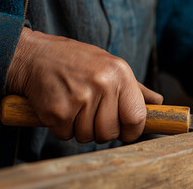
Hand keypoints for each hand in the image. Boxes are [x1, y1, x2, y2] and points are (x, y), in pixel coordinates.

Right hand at [6, 27, 162, 142]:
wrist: (33, 56)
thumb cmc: (74, 61)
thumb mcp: (108, 65)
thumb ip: (134, 88)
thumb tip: (159, 102)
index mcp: (119, 73)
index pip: (137, 117)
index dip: (132, 131)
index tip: (125, 131)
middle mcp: (102, 84)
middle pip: (110, 132)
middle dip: (101, 131)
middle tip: (90, 115)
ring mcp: (79, 98)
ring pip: (88, 136)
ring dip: (79, 129)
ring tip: (74, 107)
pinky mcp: (58, 110)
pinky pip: (66, 135)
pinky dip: (61, 128)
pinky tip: (59, 108)